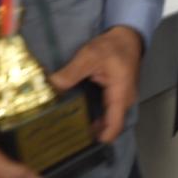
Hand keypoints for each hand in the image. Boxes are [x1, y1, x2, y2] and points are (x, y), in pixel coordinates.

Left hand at [49, 26, 142, 143]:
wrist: (127, 36)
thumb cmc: (112, 46)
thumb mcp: (90, 56)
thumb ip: (71, 73)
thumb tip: (51, 88)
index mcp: (120, 94)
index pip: (114, 126)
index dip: (99, 137)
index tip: (78, 142)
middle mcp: (123, 101)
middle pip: (109, 126)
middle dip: (89, 133)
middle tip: (65, 135)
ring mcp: (121, 98)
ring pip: (107, 119)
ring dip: (91, 125)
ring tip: (67, 127)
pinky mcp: (116, 95)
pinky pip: (106, 111)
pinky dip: (94, 115)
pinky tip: (77, 113)